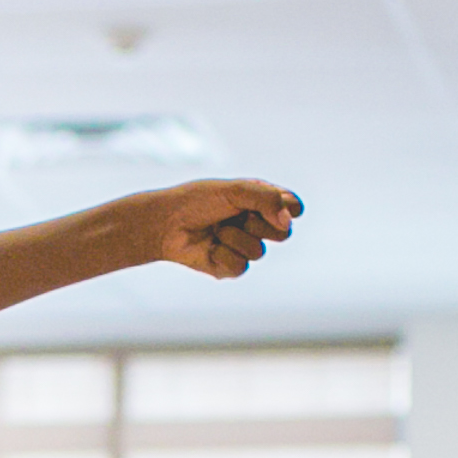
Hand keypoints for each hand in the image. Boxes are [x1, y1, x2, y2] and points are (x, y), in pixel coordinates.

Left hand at [139, 181, 301, 279]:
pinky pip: (240, 267)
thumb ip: (266, 199)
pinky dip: (223, 255)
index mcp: (261, 203)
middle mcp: (256, 225)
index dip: (287, 208)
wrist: (164, 222)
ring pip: (259, 252)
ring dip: (234, 238)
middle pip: (283, 233)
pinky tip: (210, 247)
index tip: (268, 203)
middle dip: (258, 224)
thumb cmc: (197, 201)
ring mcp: (244, 247)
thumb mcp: (234, 190)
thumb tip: (288, 222)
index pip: (293, 208)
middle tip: (235, 215)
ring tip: (215, 230)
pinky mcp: (229, 267)